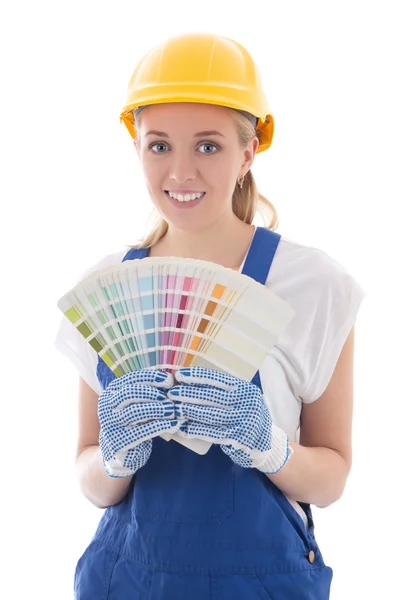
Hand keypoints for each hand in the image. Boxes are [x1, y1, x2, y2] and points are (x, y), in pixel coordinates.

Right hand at [98, 369, 177, 477]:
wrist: (120, 455)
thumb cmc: (133, 424)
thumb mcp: (136, 405)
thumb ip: (148, 393)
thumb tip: (171, 379)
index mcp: (110, 393)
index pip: (130, 379)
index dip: (151, 377)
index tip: (169, 380)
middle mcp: (106, 407)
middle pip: (129, 393)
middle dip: (153, 393)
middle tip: (170, 398)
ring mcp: (110, 426)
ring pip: (135, 412)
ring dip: (157, 409)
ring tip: (173, 411)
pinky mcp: (117, 443)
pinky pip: (141, 432)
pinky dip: (160, 426)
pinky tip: (173, 425)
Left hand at [168, 367, 292, 473]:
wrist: (267, 443)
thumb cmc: (247, 416)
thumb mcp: (241, 399)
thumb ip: (223, 392)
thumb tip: (192, 383)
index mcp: (245, 389)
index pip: (217, 379)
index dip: (197, 376)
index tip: (179, 375)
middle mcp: (245, 403)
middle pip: (211, 396)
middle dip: (188, 394)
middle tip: (171, 394)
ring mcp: (242, 421)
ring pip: (209, 414)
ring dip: (188, 412)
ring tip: (173, 410)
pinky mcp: (237, 438)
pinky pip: (211, 433)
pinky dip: (195, 430)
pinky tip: (182, 428)